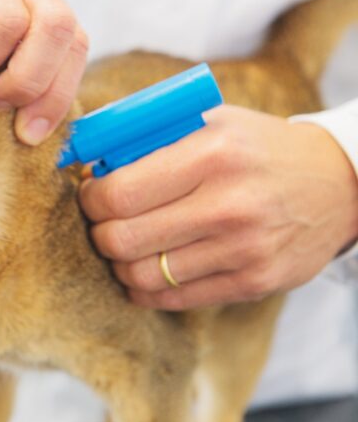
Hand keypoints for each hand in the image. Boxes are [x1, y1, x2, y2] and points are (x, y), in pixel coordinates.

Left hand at [79, 105, 357, 309]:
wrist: (339, 184)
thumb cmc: (257, 148)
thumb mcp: (211, 122)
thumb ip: (150, 135)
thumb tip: (88, 157)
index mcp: (212, 154)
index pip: (119, 193)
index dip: (90, 198)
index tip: (92, 193)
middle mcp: (228, 204)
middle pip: (121, 239)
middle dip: (98, 232)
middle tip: (103, 222)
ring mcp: (243, 249)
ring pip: (141, 275)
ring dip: (118, 264)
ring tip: (124, 247)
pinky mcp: (253, 282)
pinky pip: (172, 299)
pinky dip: (143, 288)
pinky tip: (145, 270)